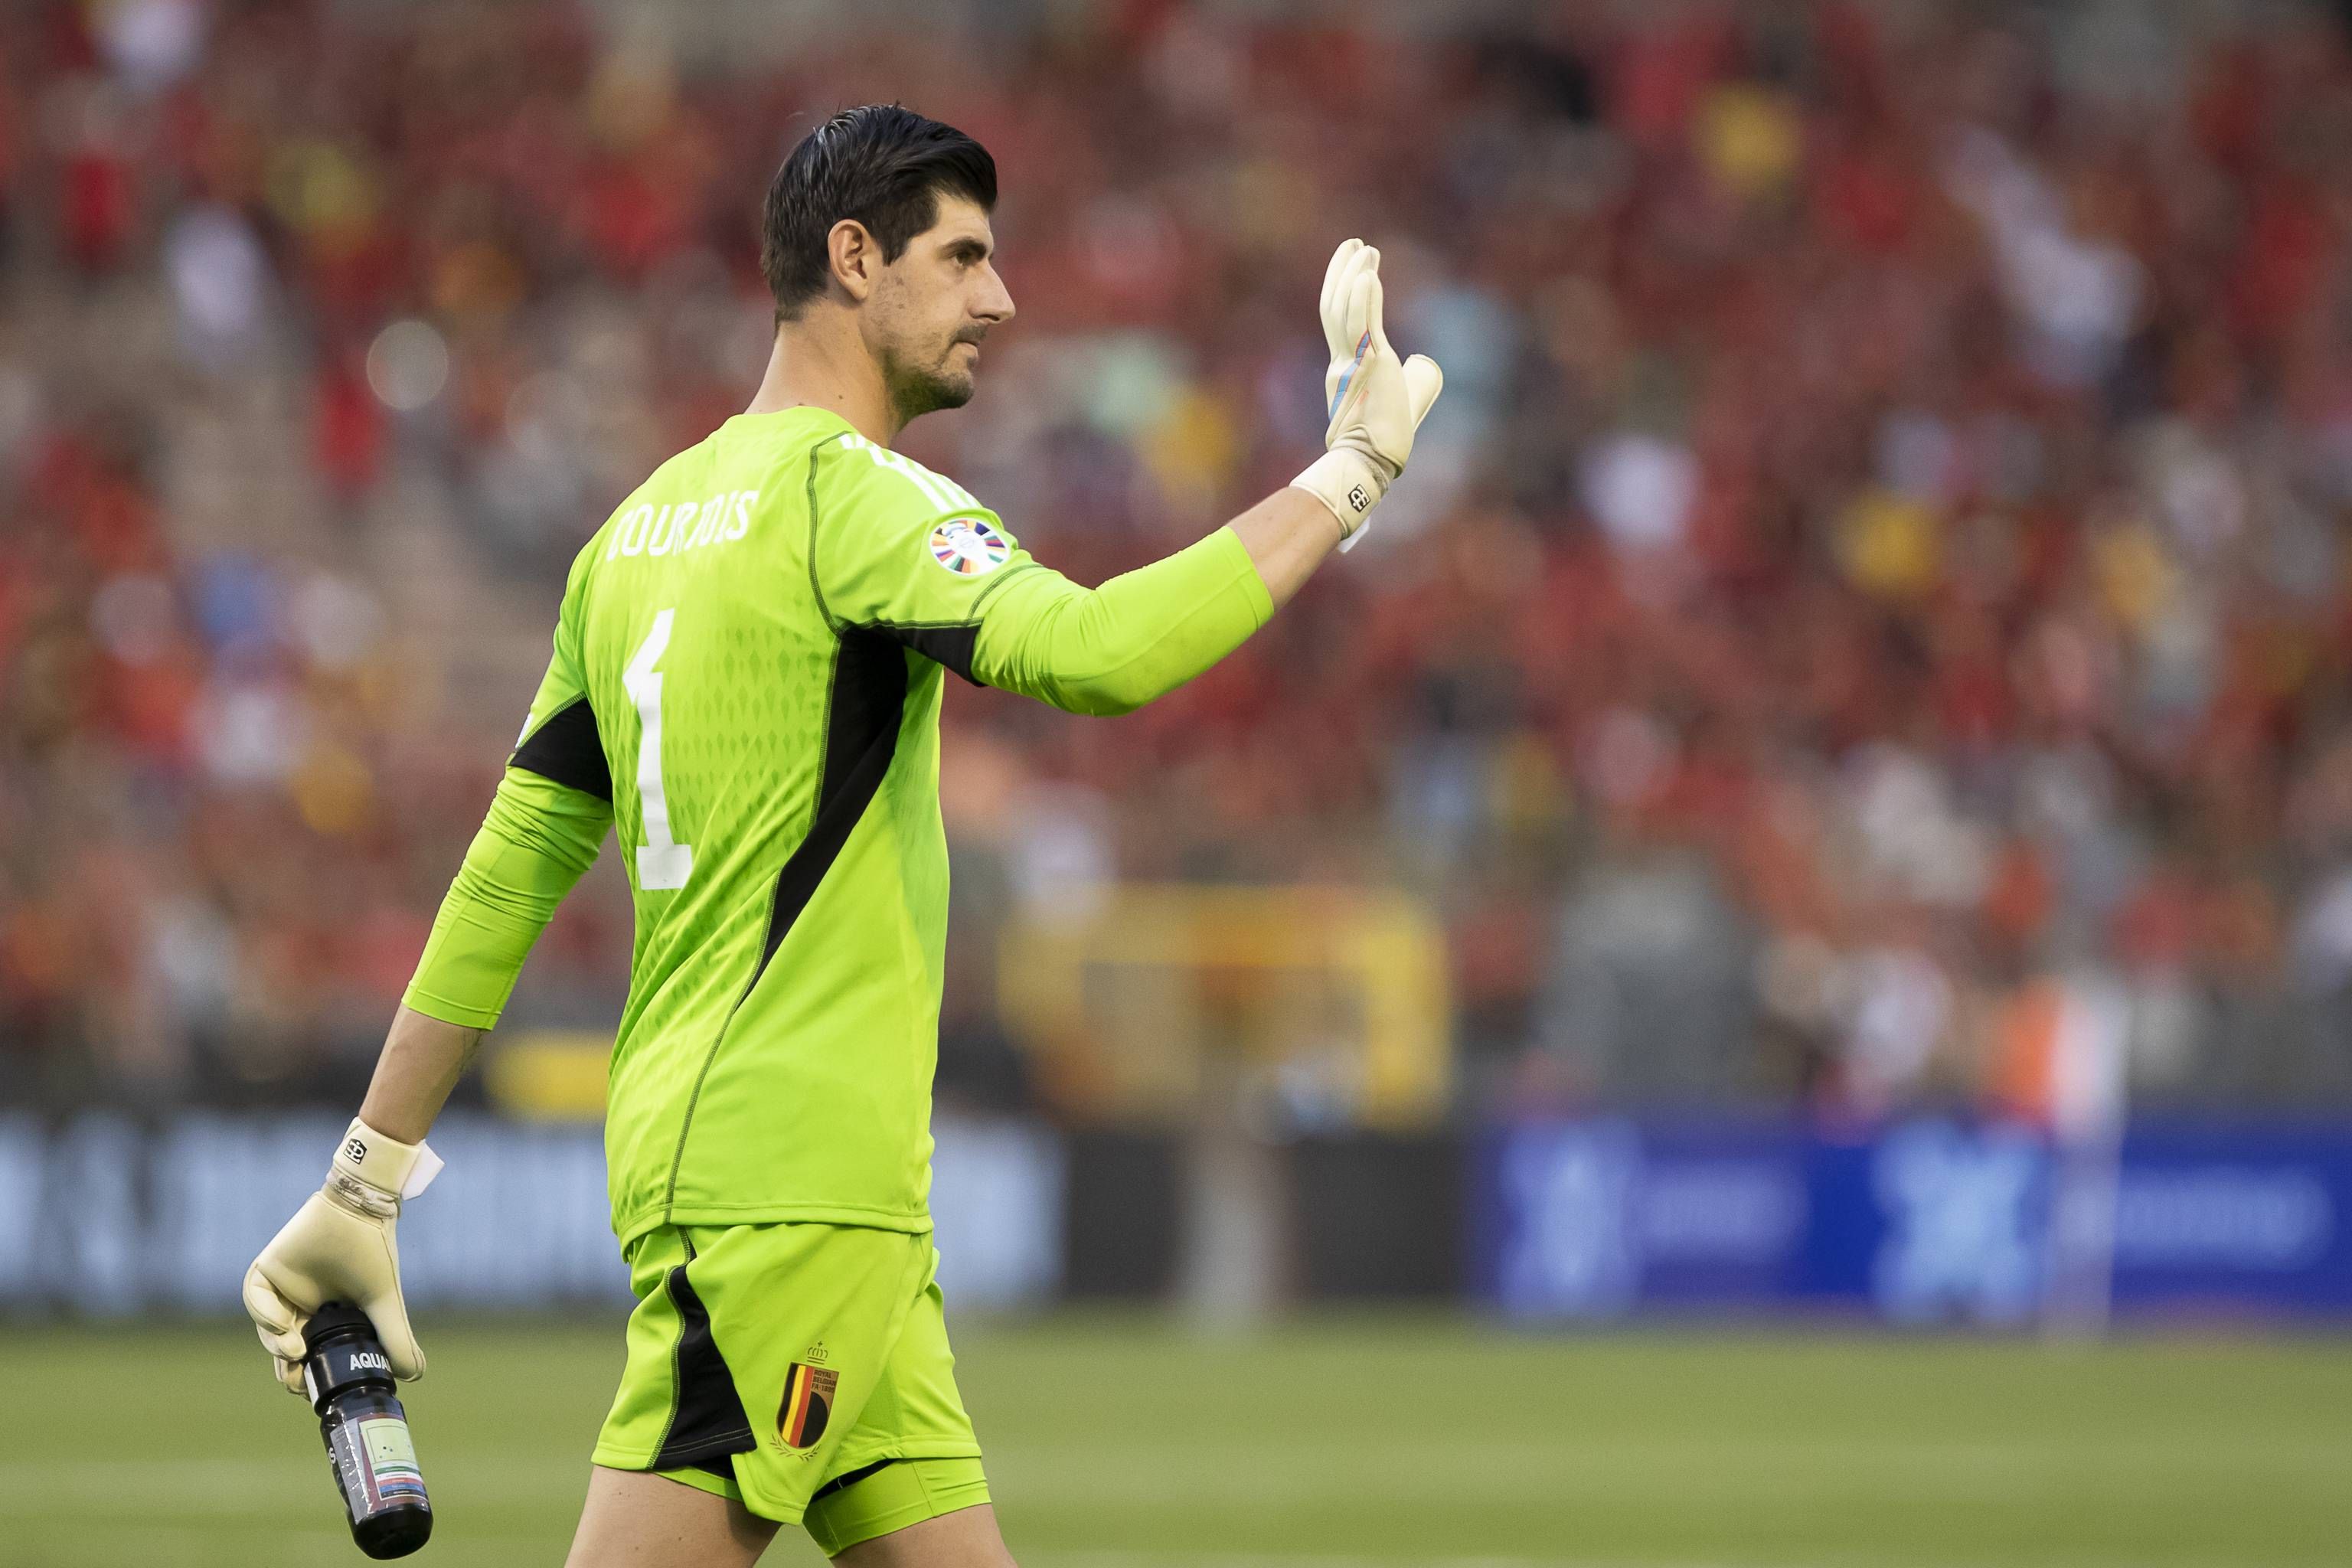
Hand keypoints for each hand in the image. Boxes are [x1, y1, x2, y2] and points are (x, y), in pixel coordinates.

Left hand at [242, 1119, 436, 1395]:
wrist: (364, 1211)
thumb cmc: (374, 1253)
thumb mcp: (386, 1304)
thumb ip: (396, 1337)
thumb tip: (416, 1375)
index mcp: (326, 1316)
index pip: (308, 1355)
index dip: (308, 1374)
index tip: (316, 1388)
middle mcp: (301, 1304)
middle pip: (282, 1347)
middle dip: (287, 1369)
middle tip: (299, 1380)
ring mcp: (282, 1287)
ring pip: (267, 1328)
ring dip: (275, 1345)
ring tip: (296, 1352)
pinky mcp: (268, 1268)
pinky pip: (255, 1297)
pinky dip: (264, 1314)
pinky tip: (282, 1325)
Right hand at [1290, 238, 1444, 547]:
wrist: (1369, 465)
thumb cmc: (1383, 444)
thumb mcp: (1399, 400)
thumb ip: (1408, 379)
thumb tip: (1424, 366)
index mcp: (1345, 371)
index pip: (1340, 322)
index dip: (1345, 291)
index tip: (1358, 267)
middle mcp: (1342, 363)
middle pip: (1335, 307)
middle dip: (1342, 273)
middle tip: (1355, 245)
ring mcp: (1352, 364)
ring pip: (1344, 310)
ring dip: (1353, 275)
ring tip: (1365, 249)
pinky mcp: (1368, 366)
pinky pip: (1361, 325)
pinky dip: (1363, 297)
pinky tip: (1369, 272)